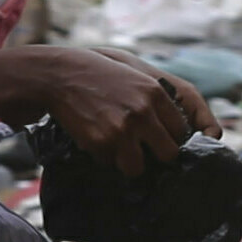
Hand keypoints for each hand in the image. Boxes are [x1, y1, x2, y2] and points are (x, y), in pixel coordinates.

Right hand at [28, 45, 207, 167]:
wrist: (61, 75)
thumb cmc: (96, 73)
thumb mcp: (134, 75)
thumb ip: (155, 100)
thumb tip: (171, 131)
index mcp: (155, 93)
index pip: (181, 131)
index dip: (170, 139)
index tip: (160, 140)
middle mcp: (143, 112)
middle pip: (169, 154)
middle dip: (156, 156)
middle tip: (142, 150)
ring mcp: (123, 129)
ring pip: (139, 168)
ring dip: (128, 162)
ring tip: (116, 148)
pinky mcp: (102, 142)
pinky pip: (110, 164)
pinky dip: (103, 156)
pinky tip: (96, 138)